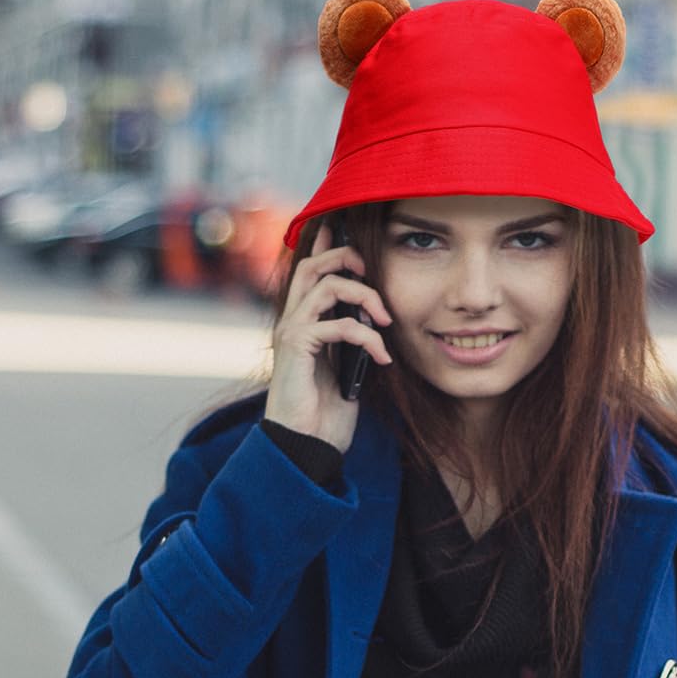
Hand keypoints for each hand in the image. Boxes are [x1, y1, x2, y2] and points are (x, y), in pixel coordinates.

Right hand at [264, 220, 394, 453]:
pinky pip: (337, 325)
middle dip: (345, 257)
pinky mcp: (297, 348)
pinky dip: (367, 337)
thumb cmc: (324, 415)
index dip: (325, 246)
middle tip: (372, 271)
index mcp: (302, 324)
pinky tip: (381, 357)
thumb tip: (372, 317)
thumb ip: (350, 341)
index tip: (345, 230)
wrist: (306, 447)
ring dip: (364, 296)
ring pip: (326, 286)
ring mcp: (291, 333)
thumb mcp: (344, 370)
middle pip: (313, 266)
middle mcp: (292, 322)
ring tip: (385, 319)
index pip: (310, 272)